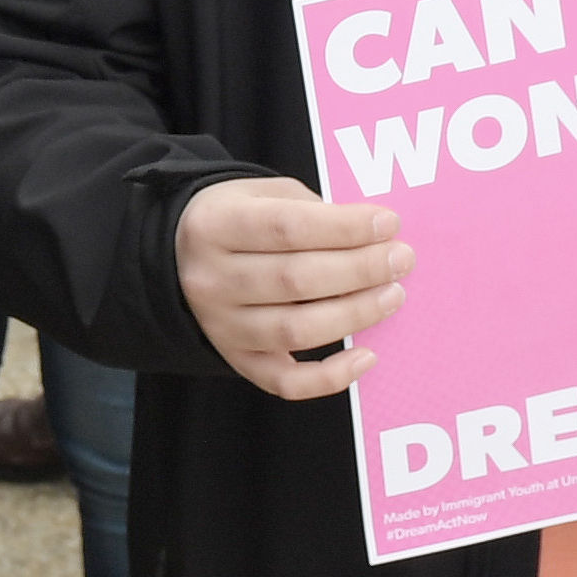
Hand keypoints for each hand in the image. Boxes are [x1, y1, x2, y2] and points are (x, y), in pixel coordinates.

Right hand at [173, 176, 410, 398]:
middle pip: (296, 279)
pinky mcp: (237, 360)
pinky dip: (331, 377)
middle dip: (361, 269)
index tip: (389, 223)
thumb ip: (309, 209)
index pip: (287, 227)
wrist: (175, 258)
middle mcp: (211, 279)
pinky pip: (286, 383)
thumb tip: (372, 235)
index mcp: (213, 226)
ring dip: (356, 314)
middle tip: (401, 259)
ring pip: (297, 330)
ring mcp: (222, 326)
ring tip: (393, 294)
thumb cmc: (235, 219)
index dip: (344, 227)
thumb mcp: (259, 194)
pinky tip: (368, 355)